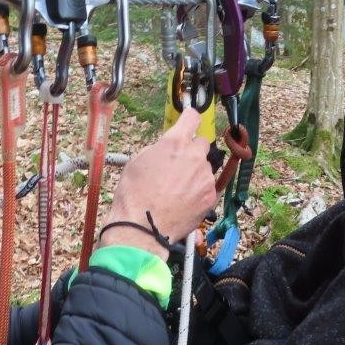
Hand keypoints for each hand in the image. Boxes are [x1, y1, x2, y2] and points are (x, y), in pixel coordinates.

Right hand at [101, 108, 215, 259]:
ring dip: (196, 172)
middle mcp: (195, 156)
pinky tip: (184, 200)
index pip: (192, 118)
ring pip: (205, 167)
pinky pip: (209, 186)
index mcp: (175, 143)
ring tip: (178, 189)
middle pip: (203, 143)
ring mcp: (205, 177)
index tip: (190, 120)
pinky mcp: (211, 196)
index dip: (190, 118)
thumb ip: (159, 148)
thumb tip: (168, 147)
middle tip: (180, 163)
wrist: (143, 227)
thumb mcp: (138, 161)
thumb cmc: (134, 194)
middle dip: (193, 150)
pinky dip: (200, 190)